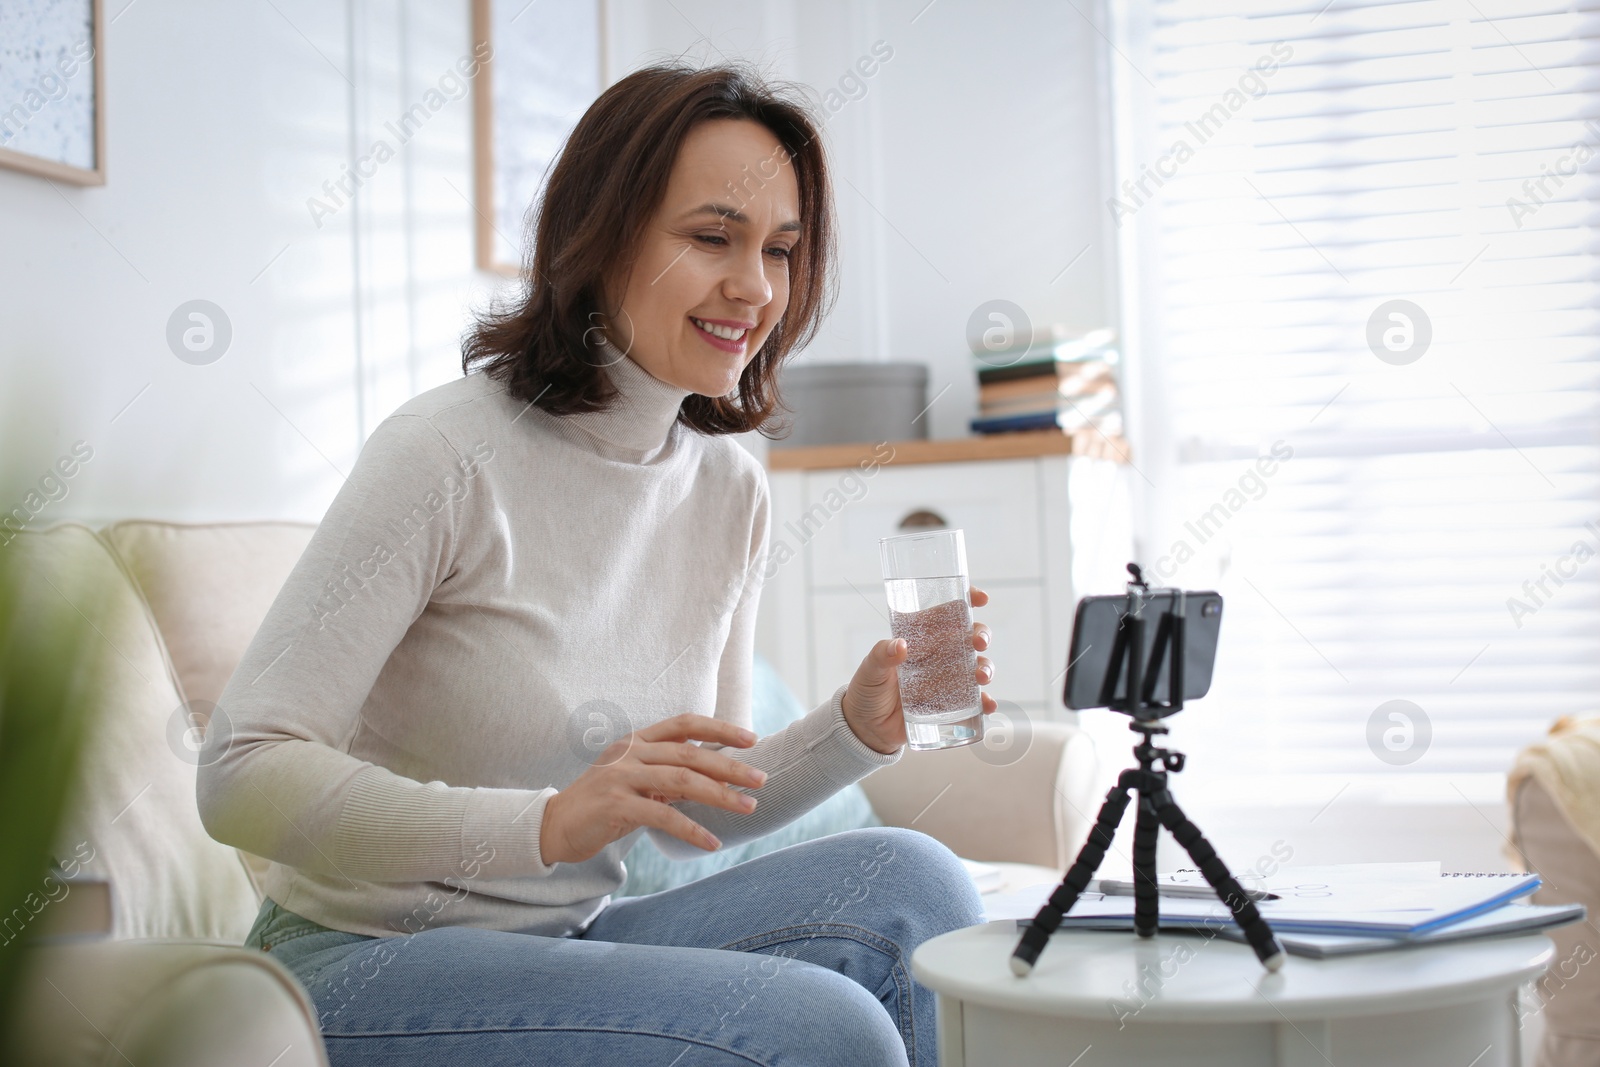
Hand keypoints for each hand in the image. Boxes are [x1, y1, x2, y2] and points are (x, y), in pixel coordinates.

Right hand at [540, 714, 766, 864]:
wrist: (556, 826)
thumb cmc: (602, 804)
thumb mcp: (636, 781)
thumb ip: (669, 774)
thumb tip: (714, 777)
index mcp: (637, 740)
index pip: (685, 724)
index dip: (719, 728)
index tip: (751, 739)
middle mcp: (630, 752)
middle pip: (690, 754)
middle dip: (730, 767)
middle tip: (761, 779)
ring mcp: (621, 777)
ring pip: (682, 781)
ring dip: (720, 796)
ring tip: (749, 808)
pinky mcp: (616, 805)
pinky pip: (664, 816)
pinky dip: (692, 830)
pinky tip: (712, 843)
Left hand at [842, 584, 996, 753]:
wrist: (867, 728)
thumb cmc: (867, 691)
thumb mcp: (869, 670)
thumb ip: (880, 656)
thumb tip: (900, 645)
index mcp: (920, 637)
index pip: (946, 613)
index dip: (966, 602)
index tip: (980, 599)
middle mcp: (938, 655)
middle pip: (968, 637)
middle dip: (981, 635)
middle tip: (979, 642)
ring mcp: (947, 679)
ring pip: (976, 666)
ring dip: (985, 667)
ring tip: (981, 677)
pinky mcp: (951, 704)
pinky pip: (974, 701)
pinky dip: (985, 702)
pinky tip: (987, 705)